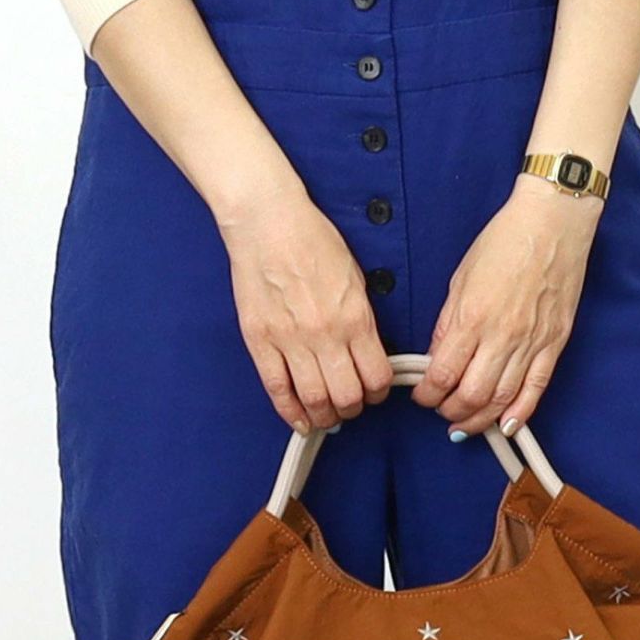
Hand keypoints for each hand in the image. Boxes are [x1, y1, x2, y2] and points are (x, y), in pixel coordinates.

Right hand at [220, 192, 393, 434]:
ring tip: (327, 414)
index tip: (374, 392)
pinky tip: (300, 419)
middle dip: (353, 408)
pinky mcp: (260, 340)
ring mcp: (289, 339)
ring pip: (314, 400)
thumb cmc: (311, 240)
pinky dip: (291, 412)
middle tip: (350, 405)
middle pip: (347, 396)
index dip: (378, 393)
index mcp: (354, 317)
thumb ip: (362, 320)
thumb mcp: (355, 278)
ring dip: (325, 415)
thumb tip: (367, 355)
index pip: (376, 376)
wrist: (267, 219)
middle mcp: (324, 333)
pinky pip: (277, 389)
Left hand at [412, 175, 601, 438]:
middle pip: (471, 396)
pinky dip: (520, 414)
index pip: (442, 374)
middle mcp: (501, 336)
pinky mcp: (554, 344)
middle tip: (442, 410)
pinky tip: (506, 426)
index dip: (427, 394)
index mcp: (472, 318)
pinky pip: (535, 389)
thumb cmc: (505, 241)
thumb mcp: (461, 278)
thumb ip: (448, 324)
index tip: (422, 396)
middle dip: (450, 411)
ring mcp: (531, 343)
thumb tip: (438, 358)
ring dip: (480, 420)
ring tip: (465, 424)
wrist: (553, 222)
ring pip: (502, 400)